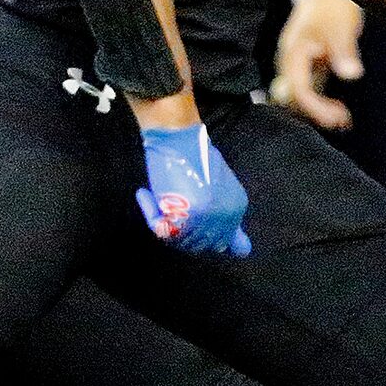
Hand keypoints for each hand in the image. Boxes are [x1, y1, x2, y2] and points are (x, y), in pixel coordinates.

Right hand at [135, 122, 251, 255]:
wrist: (179, 136)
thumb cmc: (193, 156)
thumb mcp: (218, 190)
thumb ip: (224, 218)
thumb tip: (239, 249)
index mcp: (237, 208)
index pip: (218, 243)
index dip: (195, 236)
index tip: (181, 218)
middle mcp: (226, 217)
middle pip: (197, 245)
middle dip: (178, 232)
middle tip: (166, 209)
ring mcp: (208, 218)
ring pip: (178, 241)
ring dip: (162, 221)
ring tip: (156, 197)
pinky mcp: (187, 215)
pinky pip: (160, 230)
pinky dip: (149, 213)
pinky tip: (146, 194)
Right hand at [272, 0, 364, 131]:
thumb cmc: (333, 10)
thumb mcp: (341, 28)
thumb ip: (344, 52)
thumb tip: (352, 74)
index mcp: (293, 54)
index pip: (298, 89)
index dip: (316, 107)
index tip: (338, 116)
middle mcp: (289, 63)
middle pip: (293, 99)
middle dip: (316, 113)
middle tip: (343, 120)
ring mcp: (295, 66)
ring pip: (298, 98)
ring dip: (317, 111)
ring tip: (343, 120)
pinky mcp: (304, 68)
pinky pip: (305, 92)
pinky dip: (319, 104)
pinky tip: (338, 110)